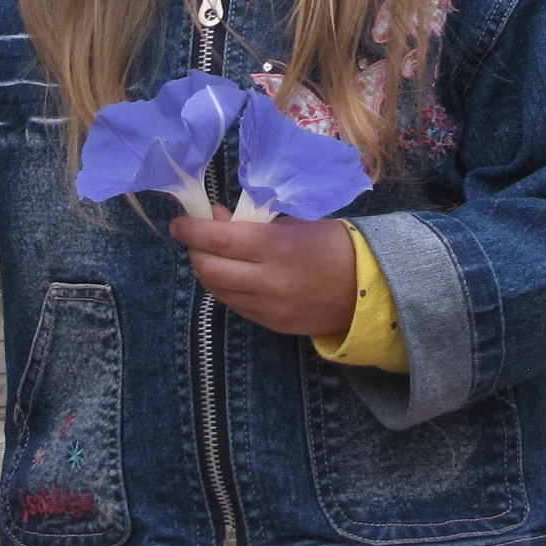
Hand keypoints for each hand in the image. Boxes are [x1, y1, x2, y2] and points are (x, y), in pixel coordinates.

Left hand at [172, 210, 357, 338]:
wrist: (367, 288)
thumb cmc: (331, 245)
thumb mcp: (294, 223)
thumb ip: (253, 223)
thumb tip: (216, 220)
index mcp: (275, 248)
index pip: (217, 240)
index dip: (192, 231)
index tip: (179, 223)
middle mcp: (267, 281)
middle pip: (210, 269)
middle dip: (194, 251)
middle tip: (194, 237)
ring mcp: (268, 308)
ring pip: (217, 291)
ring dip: (207, 271)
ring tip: (211, 255)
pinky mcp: (271, 325)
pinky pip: (235, 305)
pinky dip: (225, 288)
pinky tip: (231, 275)